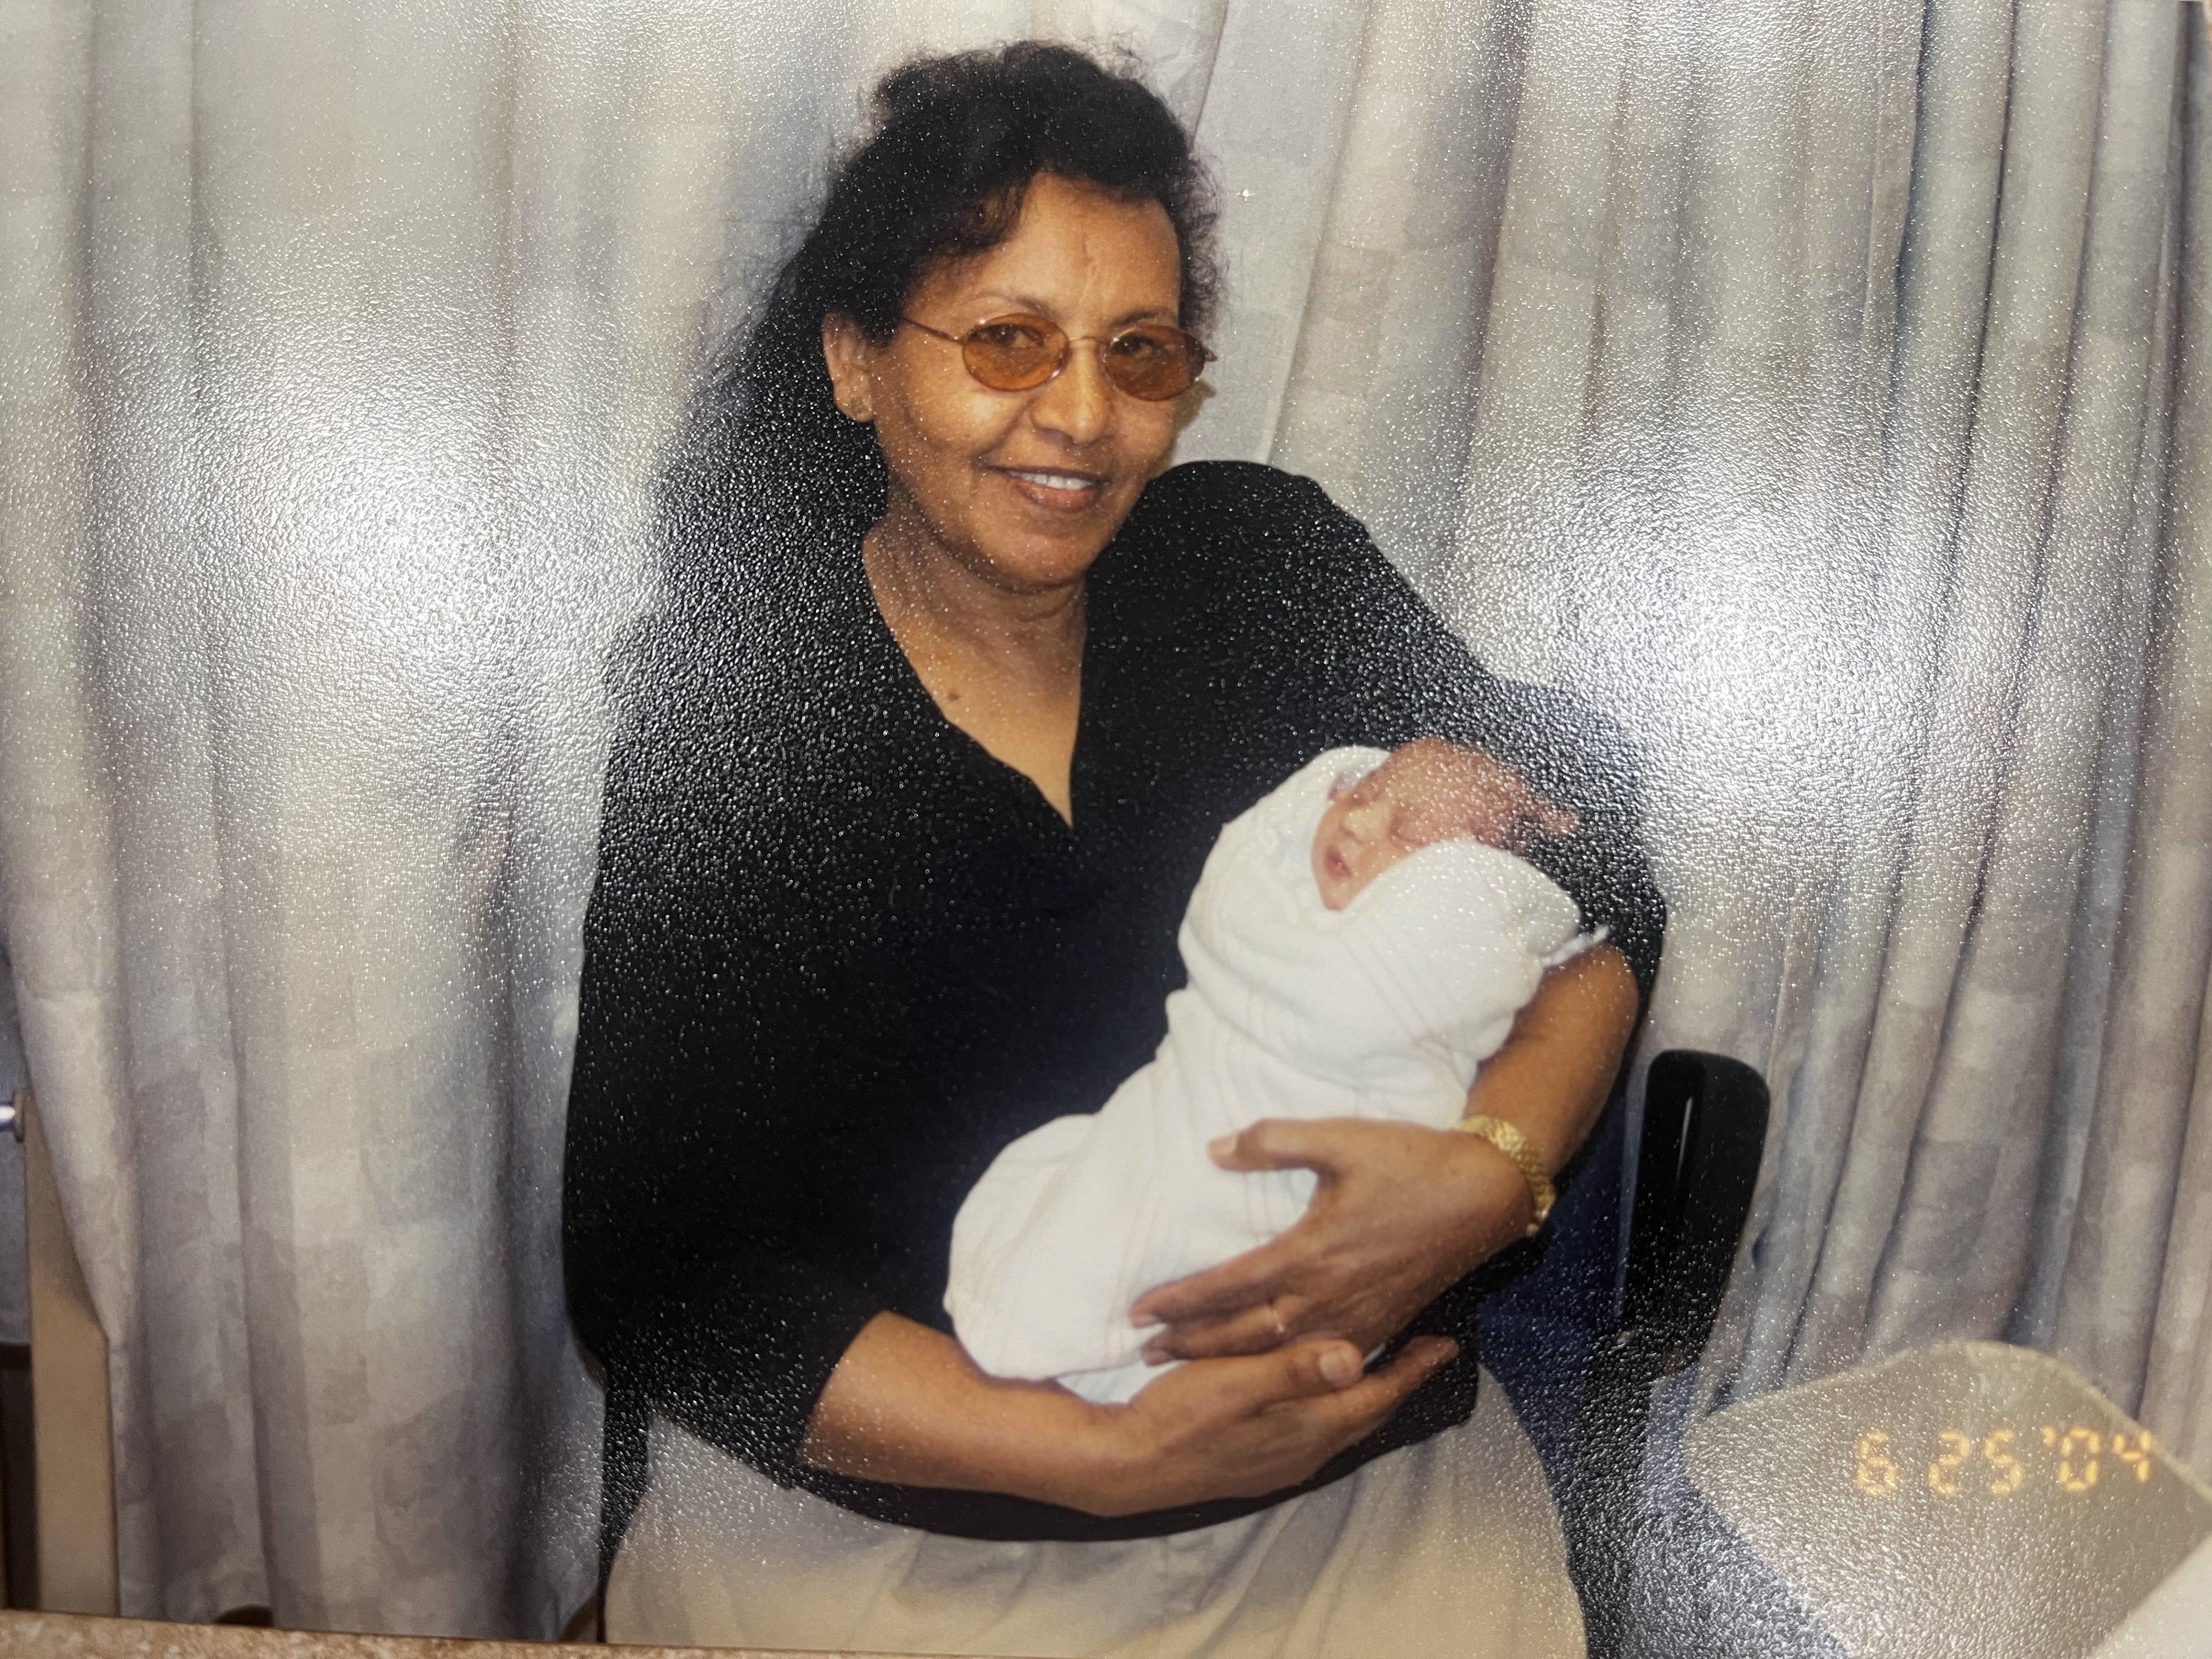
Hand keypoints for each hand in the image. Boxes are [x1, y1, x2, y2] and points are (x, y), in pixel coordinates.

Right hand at [1066, 1335, 1459, 1515]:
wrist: (1133, 1465)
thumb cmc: (1181, 1417)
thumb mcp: (1236, 1383)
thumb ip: (1295, 1370)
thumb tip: (1354, 1356)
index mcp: (1309, 1425)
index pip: (1379, 1393)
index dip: (1415, 1367)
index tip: (1448, 1341)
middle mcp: (1308, 1448)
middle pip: (1369, 1409)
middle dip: (1400, 1378)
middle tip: (1426, 1346)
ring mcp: (1285, 1459)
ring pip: (1344, 1420)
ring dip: (1368, 1391)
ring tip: (1384, 1360)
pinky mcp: (1264, 1461)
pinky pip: (1318, 1429)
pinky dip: (1335, 1403)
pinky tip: (1323, 1388)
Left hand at [1129, 1118, 1532, 1362]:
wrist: (1483, 1196)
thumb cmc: (1410, 1162)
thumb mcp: (1341, 1139)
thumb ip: (1274, 1142)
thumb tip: (1216, 1149)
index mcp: (1310, 1254)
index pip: (1229, 1287)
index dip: (1181, 1301)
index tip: (1140, 1310)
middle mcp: (1328, 1297)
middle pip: (1244, 1334)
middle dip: (1191, 1344)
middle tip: (1144, 1352)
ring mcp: (1355, 1319)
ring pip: (1277, 1354)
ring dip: (1228, 1361)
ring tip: (1185, 1365)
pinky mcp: (1379, 1324)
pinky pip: (1319, 1359)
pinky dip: (1280, 1369)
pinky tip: (1262, 1374)